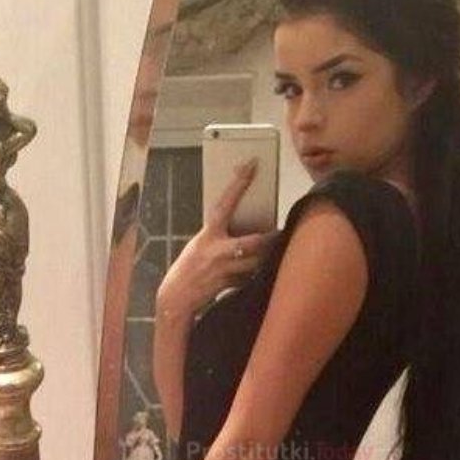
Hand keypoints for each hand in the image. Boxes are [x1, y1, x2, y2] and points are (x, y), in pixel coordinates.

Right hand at [156, 161, 275, 318]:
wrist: (178, 296)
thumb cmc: (190, 265)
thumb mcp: (202, 243)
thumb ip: (222, 236)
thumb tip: (249, 229)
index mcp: (209, 233)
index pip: (226, 202)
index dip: (240, 182)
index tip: (252, 164)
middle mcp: (218, 249)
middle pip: (255, 242)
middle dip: (271, 239)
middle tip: (281, 232)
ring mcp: (225, 269)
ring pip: (258, 261)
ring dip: (268, 256)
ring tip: (276, 251)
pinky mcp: (230, 284)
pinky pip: (252, 276)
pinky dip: (256, 273)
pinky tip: (255, 272)